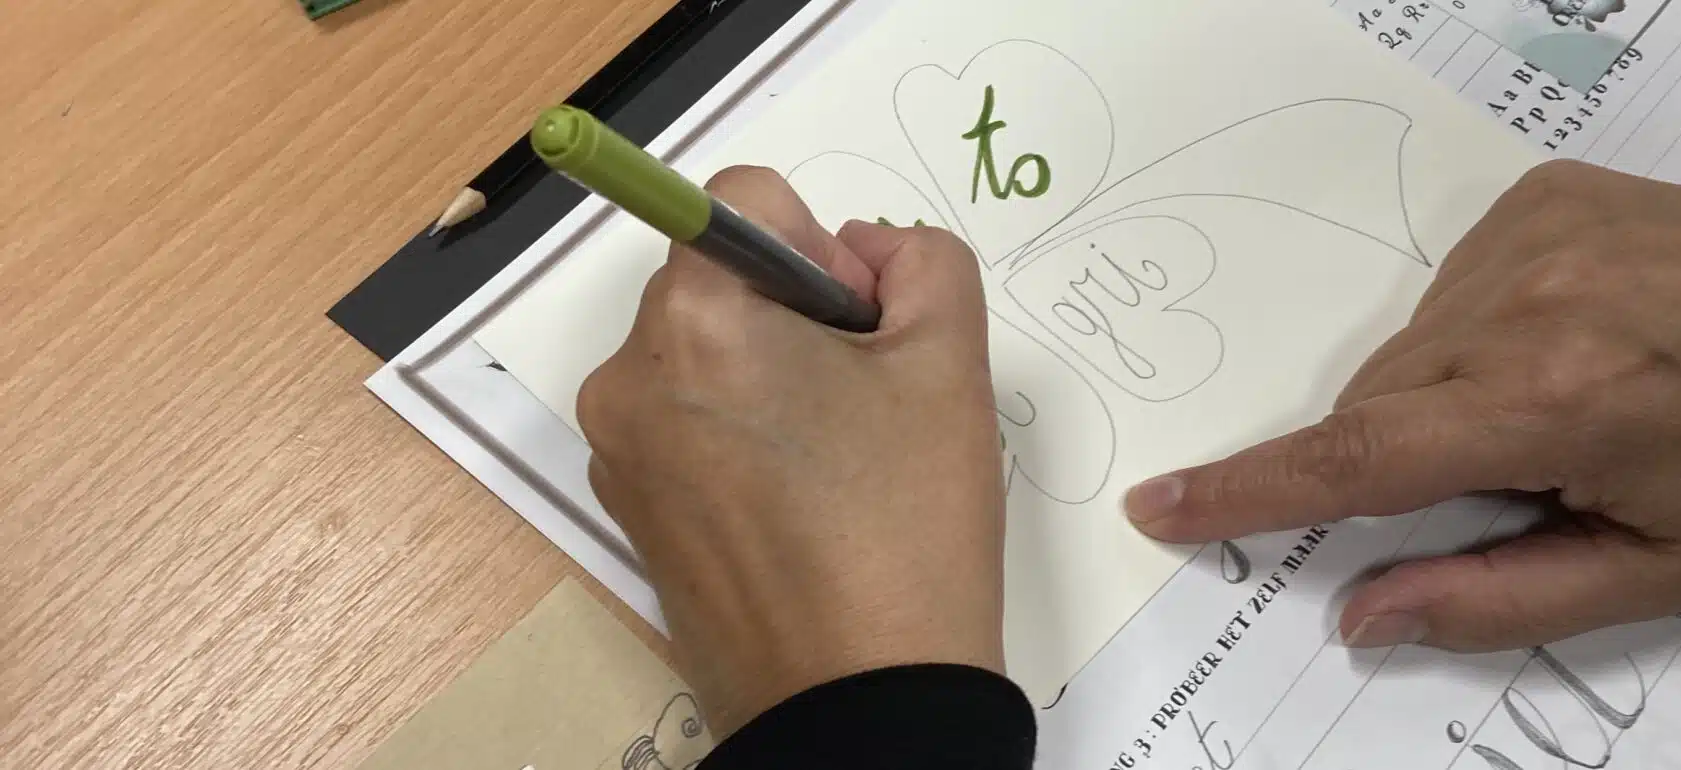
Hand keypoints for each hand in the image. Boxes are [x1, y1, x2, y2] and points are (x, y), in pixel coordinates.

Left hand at [578, 166, 1007, 733]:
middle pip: (721, 280)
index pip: (746, 199)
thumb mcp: (950, 364)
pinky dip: (741, 437)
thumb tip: (867, 251)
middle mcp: (629, 376)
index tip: (861, 330)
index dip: (824, 248)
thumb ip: (923, 261)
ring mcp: (619, 452)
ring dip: (772, 377)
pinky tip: (805, 505)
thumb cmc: (905, 531)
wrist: (859, 705)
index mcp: (695, 320)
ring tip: (840, 464)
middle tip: (866, 403)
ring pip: (705, 356)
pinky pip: (686, 427)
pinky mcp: (629, 512)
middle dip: (797, 315)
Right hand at [1125, 160, 1680, 651]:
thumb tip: (1362, 615)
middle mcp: (1518, 309)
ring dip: (1439, 396)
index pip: (1354, 461)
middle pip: (1372, 408)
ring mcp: (1522, 240)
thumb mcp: (1658, 565)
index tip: (1162, 506)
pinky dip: (1472, 333)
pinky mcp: (1533, 199)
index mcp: (1548, 406)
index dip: (1244, 493)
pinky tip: (1561, 340)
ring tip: (1560, 398)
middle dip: (1402, 461)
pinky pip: (1444, 288)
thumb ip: (1496, 598)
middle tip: (1514, 472)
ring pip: (1404, 350)